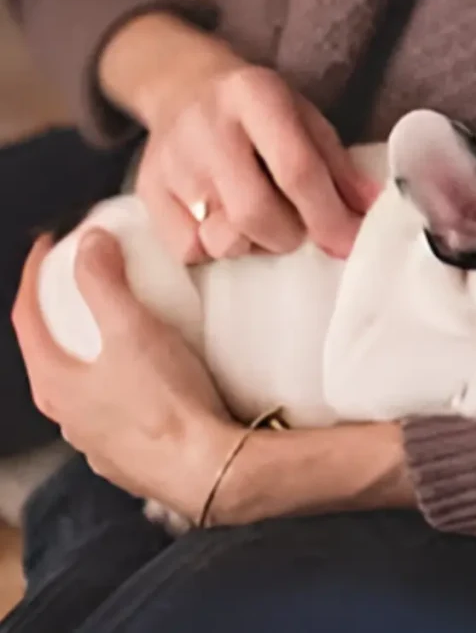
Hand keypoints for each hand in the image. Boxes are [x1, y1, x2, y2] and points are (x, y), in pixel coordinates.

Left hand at [11, 231, 242, 520]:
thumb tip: (90, 244)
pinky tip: (154, 385)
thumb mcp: (133, 330)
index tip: (48, 249)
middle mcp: (68, 419)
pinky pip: (120, 416)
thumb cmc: (168, 406)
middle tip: (84, 290)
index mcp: (56, 384)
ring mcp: (99, 444)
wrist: (209, 470)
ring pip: (87, 390)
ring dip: (97, 359)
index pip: (27, 319)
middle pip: (53, 356)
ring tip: (125, 336)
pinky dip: (127, 390)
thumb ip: (105, 282)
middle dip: (65, 319)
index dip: (34, 277)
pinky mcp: (132, 461)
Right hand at [102, 13, 378, 262]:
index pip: (296, 170)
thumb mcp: (305, 119)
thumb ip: (338, 167)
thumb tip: (371, 213)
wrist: (181, 85)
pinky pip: (189, 250)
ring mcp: (171, 161)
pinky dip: (215, 249)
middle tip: (296, 227)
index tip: (348, 243)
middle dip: (289, 235)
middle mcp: (207, 126)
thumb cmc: (258, 111)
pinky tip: (223, 222)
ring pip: (223, 239)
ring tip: (257, 219)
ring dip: (253, 243)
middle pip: (255, 213)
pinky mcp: (147, 191)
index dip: (328, 216)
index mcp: (254, 95)